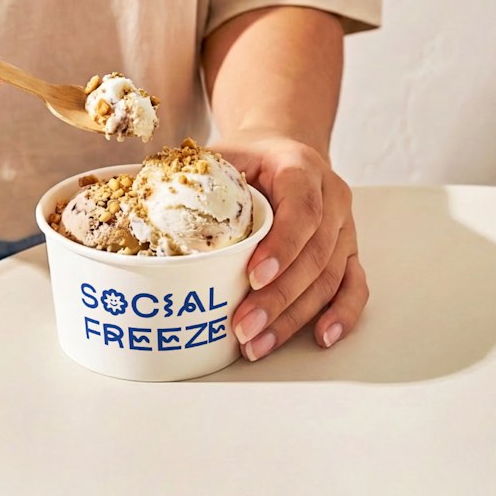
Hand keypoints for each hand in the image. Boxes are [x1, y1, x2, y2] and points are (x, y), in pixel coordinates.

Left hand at [212, 134, 368, 360]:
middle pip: (315, 254)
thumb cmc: (249, 158)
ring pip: (331, 277)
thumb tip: (141, 198)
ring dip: (296, 316)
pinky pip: (353, 285)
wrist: (283, 152)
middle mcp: (332, 198)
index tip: (253, 276)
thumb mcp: (225, 154)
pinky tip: (320, 338)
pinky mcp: (348, 250)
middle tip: (244, 327)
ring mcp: (344, 227)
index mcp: (301, 168)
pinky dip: (341, 314)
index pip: (302, 210)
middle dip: (279, 297)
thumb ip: (199, 175)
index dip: (282, 247)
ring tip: (260, 343)